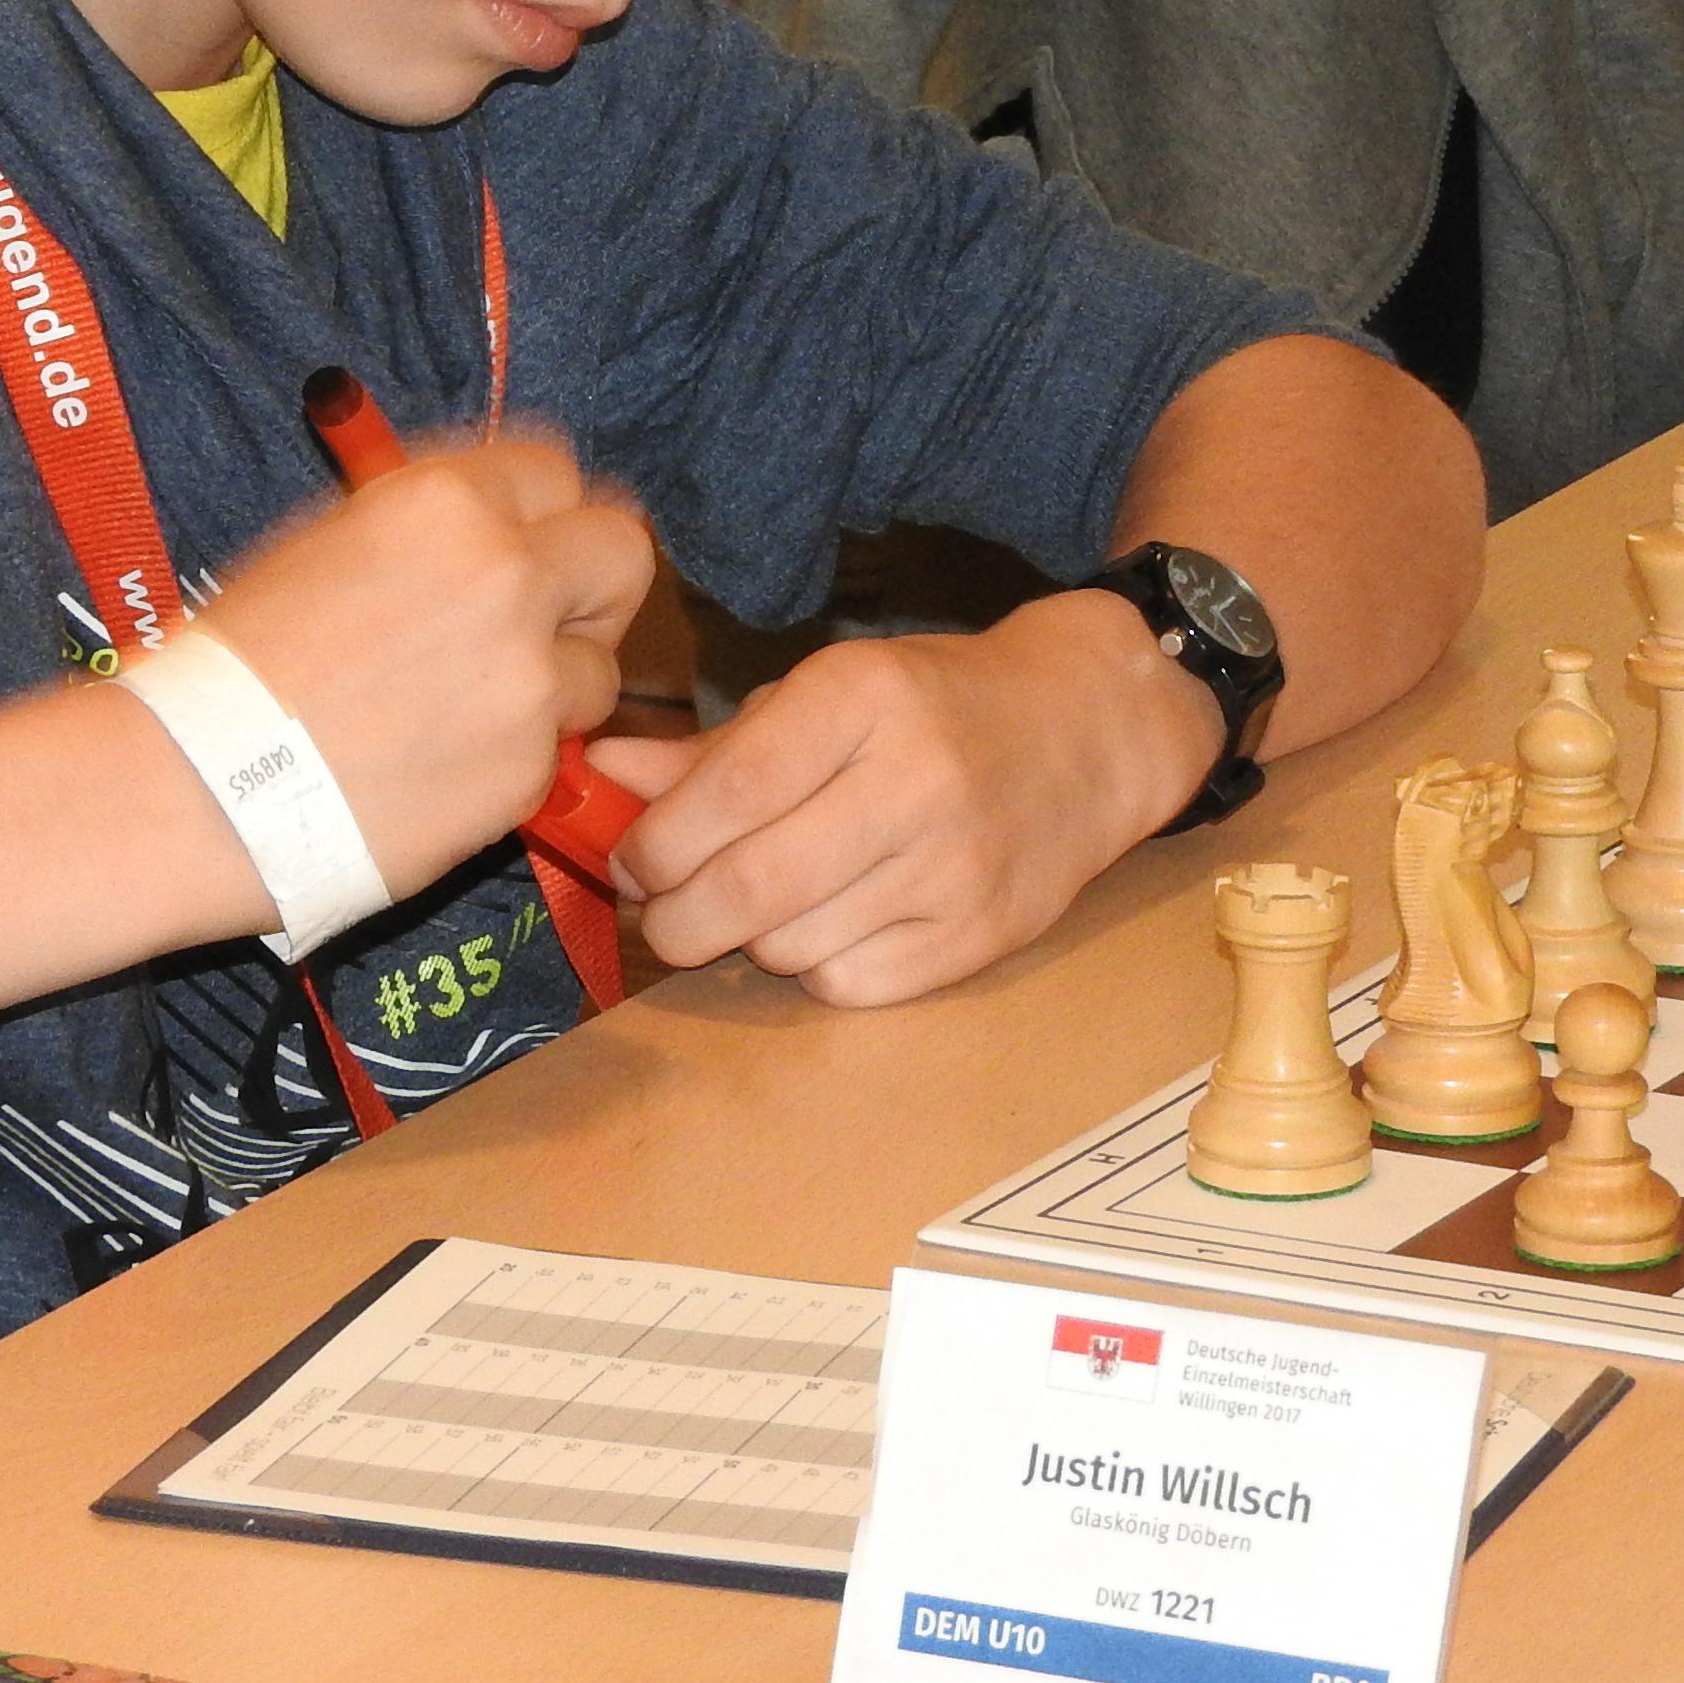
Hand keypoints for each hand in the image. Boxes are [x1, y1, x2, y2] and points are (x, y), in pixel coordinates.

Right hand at [190, 428, 657, 897]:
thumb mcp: (322, 541)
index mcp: (444, 501)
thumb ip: (423, 523)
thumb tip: (484, 516)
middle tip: (547, 620)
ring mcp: (528, 677)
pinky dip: (517, 756)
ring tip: (470, 710)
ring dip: (558, 684)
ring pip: (602, 665)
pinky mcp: (530, 770)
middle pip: (622, 550)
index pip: (555, 469)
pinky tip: (441, 765)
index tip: (524, 541)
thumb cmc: (235, 664)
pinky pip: (557, 749)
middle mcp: (504, 575)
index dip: (540, 511)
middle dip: (592, 585)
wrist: (199, 788)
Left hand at [589, 587, 1220, 1004]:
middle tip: (665, 912)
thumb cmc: (930, 707)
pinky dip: (817, 968)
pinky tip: (831, 923)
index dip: (658, 842)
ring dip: (750, 939)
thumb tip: (598, 777)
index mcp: (863, 697)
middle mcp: (914, 779)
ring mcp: (955, 866)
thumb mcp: (826, 696)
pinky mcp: (982, 937)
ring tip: (765, 901)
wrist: (1084, 735)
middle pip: (749, 885)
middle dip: (678, 917)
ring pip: (790, 946)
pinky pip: (849, 987)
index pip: (731, 789)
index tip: (634, 861)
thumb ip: (712, 750)